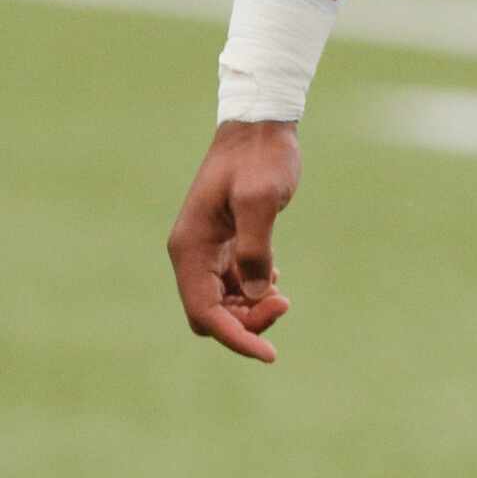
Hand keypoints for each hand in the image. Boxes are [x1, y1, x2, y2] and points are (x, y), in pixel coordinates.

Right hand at [167, 121, 298, 363]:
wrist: (261, 123)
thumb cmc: (261, 157)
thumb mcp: (261, 200)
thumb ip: (255, 249)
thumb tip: (254, 296)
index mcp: (191, 247)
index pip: (205, 312)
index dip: (236, 337)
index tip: (270, 353)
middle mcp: (192, 252)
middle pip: (211, 313)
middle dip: (245, 321)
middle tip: (285, 302)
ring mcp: (207, 248)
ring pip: (222, 301)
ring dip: (250, 307)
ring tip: (282, 292)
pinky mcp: (225, 241)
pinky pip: (231, 282)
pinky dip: (252, 289)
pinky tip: (273, 278)